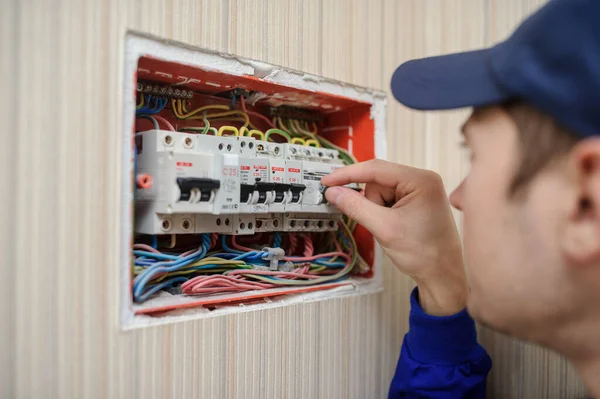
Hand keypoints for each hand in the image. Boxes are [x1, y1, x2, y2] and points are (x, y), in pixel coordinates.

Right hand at [321, 159, 466, 315]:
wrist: (443, 275)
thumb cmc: (424, 253)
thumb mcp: (384, 228)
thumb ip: (356, 206)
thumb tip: (333, 192)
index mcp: (421, 180)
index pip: (375, 168)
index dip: (348, 175)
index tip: (327, 181)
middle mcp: (422, 179)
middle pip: (377, 181)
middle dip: (371, 203)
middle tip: (380, 224)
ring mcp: (420, 190)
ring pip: (379, 191)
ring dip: (377, 210)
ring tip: (392, 229)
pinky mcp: (416, 200)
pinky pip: (387, 199)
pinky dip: (383, 213)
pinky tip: (394, 227)